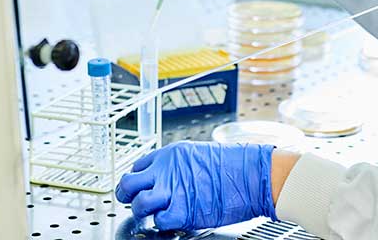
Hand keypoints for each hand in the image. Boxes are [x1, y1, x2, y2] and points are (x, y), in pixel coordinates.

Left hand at [115, 141, 276, 230]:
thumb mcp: (197, 154)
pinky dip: (162, 223)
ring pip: (138, 203)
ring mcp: (173, 190)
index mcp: (170, 155)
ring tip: (152, 212)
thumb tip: (169, 177)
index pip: (137, 166)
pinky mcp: (182, 210)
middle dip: (127, 195)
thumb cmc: (232, 165)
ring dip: (142, 210)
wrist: (250, 175)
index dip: (137, 179)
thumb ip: (177, 166)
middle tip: (132, 201)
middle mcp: (166, 170)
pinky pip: (159, 220)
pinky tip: (171, 219)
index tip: (140, 186)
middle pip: (128, 183)